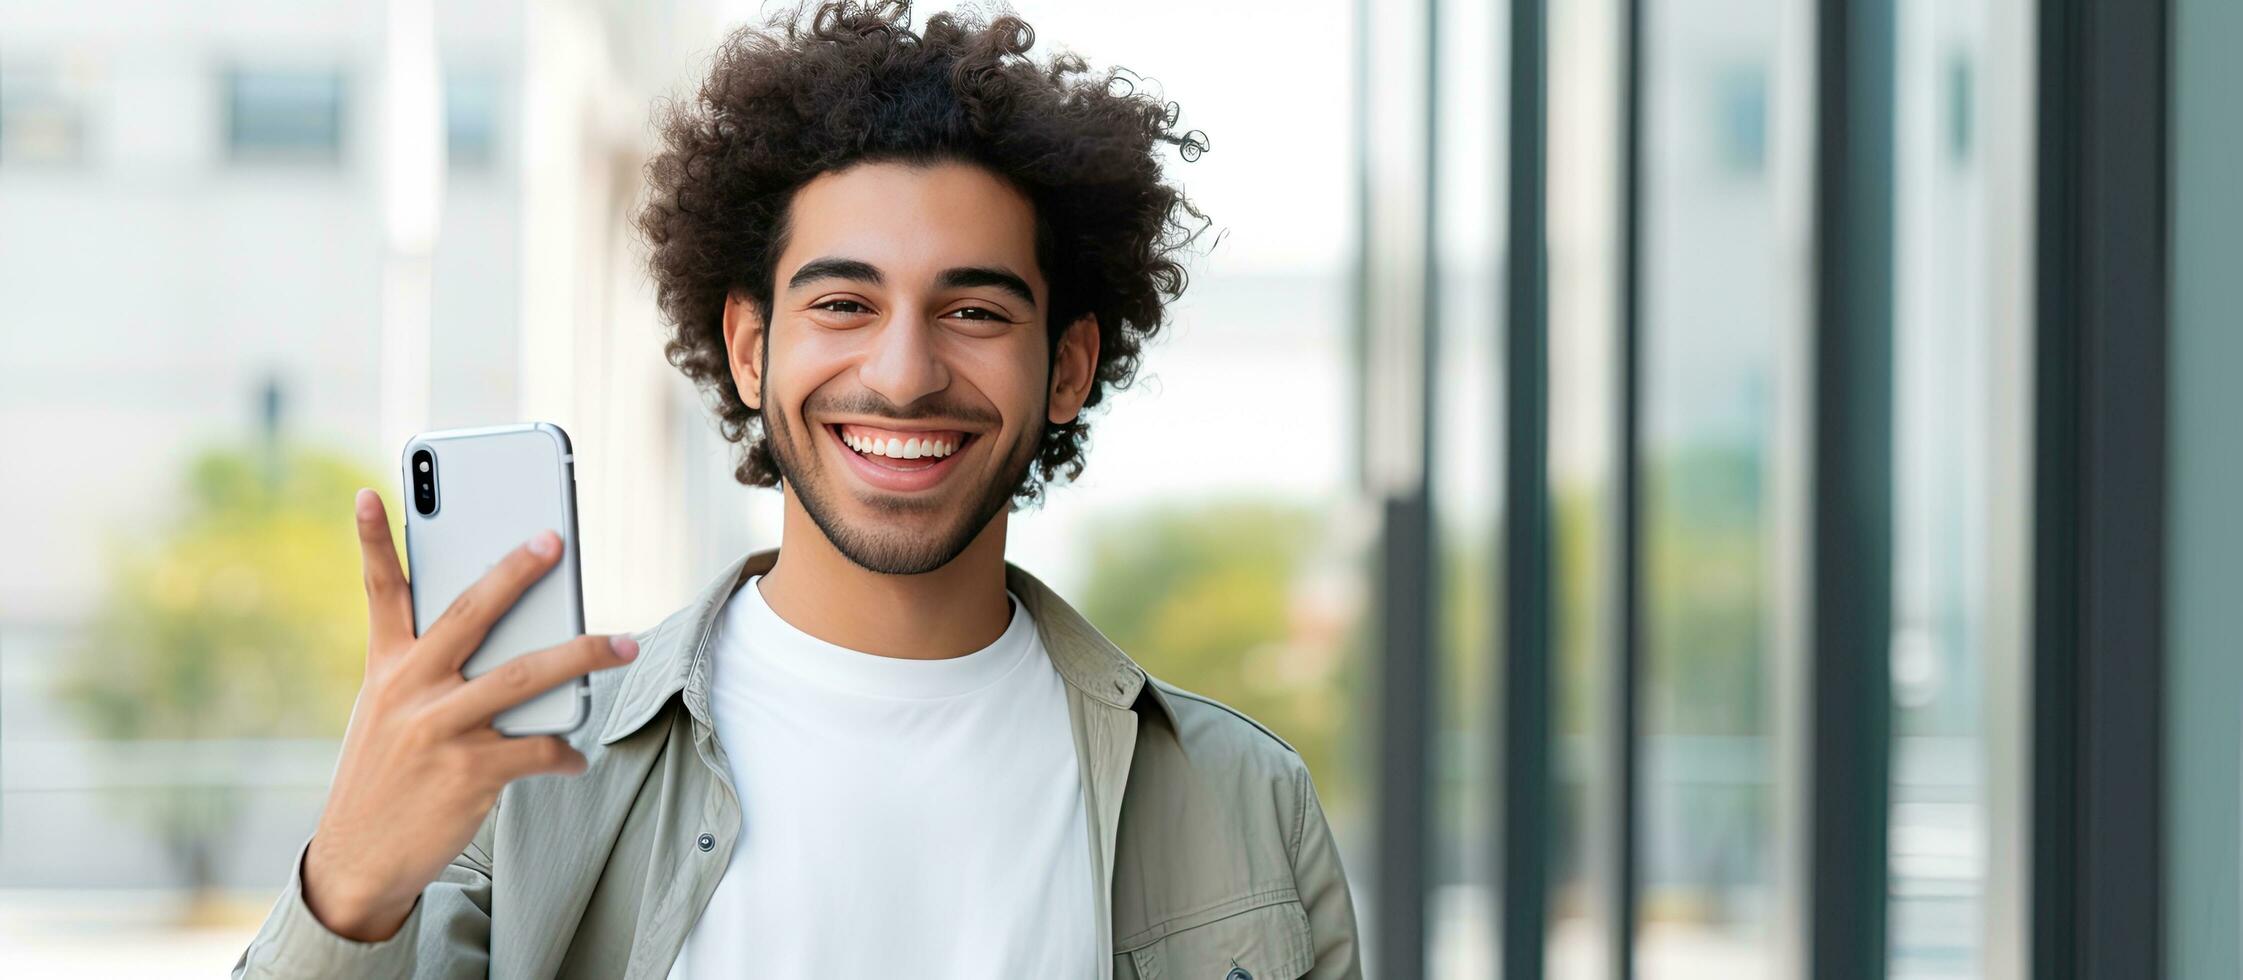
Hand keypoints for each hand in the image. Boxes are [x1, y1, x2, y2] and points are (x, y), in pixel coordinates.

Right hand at [300, 488, 637, 941]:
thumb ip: (433, 670)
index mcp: (387, 667)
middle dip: (516, 572)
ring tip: (624, 645)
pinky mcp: (469, 773)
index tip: (371, 490)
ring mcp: (439, 730)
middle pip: (470, 613)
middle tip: (554, 540)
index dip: (372, 539)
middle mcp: (410, 690)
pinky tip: (575, 756)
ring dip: (583, 656)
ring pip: (524, 676)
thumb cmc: (387, 775)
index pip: (379, 592)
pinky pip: (537, 749)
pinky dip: (565, 752)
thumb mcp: (388, 713)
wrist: (358, 861)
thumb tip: (514, 640)